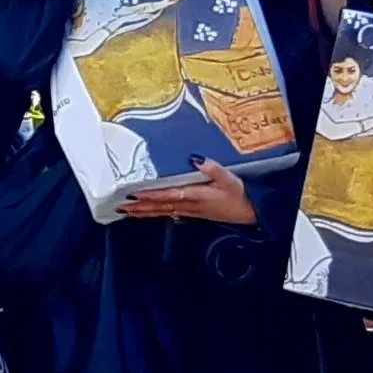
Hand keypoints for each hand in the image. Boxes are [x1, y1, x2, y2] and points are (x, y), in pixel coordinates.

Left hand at [118, 158, 258, 225]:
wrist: (251, 212)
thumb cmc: (240, 194)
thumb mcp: (229, 178)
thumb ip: (213, 168)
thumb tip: (195, 158)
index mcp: (196, 195)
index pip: (168, 194)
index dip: (150, 194)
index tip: (134, 194)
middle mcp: (190, 205)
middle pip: (160, 206)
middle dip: (141, 206)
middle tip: (121, 207)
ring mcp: (191, 212)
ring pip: (163, 211)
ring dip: (145, 212)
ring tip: (127, 212)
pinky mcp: (194, 214)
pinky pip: (169, 214)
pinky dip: (156, 213)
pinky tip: (148, 213)